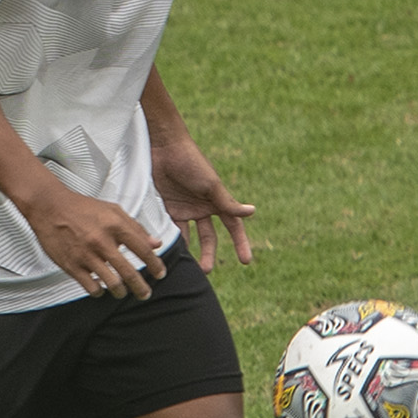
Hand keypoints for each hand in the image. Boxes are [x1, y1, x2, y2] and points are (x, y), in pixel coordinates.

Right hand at [17, 177, 166, 300]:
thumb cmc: (82, 208)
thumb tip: (156, 244)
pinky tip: (100, 288)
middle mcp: (101, 240)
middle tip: (145, 294)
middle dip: (141, 288)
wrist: (49, 206)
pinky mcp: (71, 264)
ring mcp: (86, 254)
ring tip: (121, 291)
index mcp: (114, 224)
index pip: (142, 249)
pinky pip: (91, 287)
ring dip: (120, 292)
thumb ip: (136, 227)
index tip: (160, 273)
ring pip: (112, 284)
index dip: (155, 265)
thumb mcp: (112, 210)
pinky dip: (99, 291)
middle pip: (129, 273)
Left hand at [148, 131, 257, 269]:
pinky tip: (168, 250)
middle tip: (207, 270)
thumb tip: (253, 212)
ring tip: (186, 266)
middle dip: (209, 254)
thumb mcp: (211, 185)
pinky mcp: (167, 207)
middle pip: (209, 237)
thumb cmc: (192, 162)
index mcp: (217, 202)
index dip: (240, 243)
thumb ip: (228, 202)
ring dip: (188, 251)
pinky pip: (170, 228)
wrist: (164, 147)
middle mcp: (202, 208)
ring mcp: (184, 209)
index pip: (233, 227)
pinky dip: (170, 239)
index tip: (246, 261)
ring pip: (188, 236)